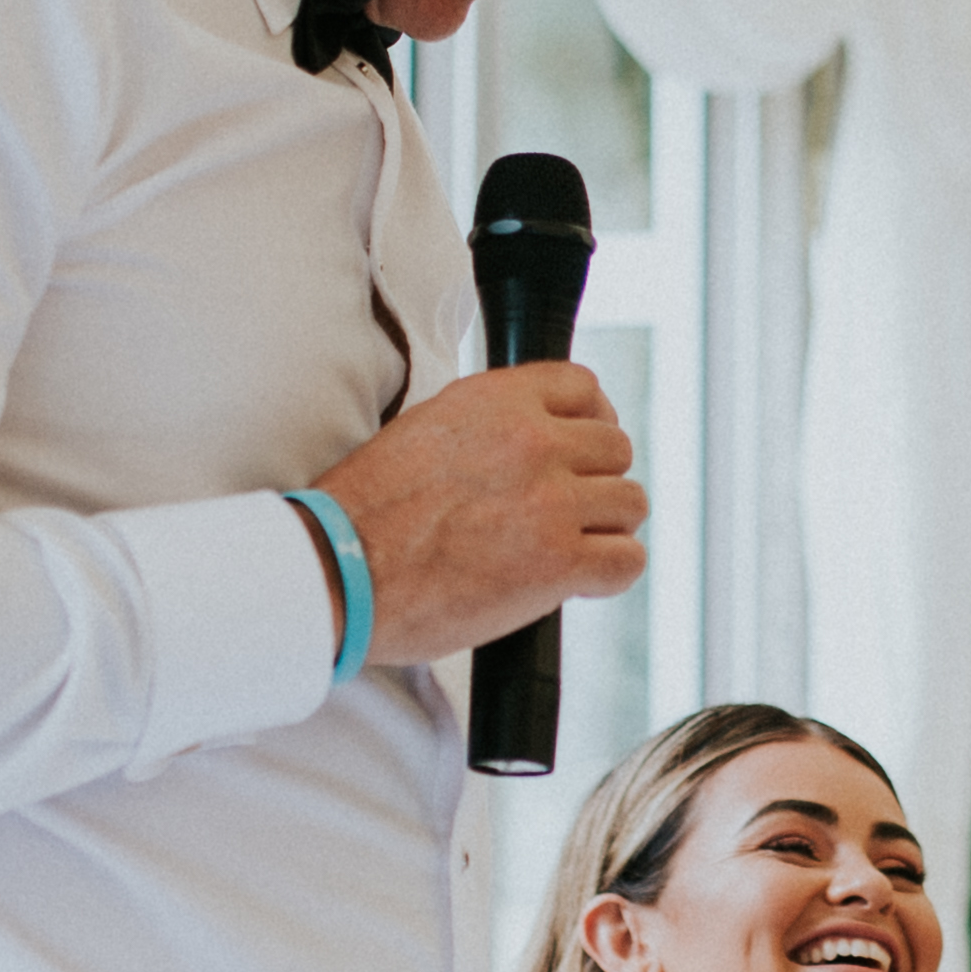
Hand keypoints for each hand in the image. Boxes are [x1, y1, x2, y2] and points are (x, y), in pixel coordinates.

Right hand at [320, 363, 646, 665]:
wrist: (340, 570)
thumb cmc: (366, 514)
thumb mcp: (426, 430)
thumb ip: (487, 427)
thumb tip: (528, 438)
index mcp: (497, 400)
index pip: (586, 389)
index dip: (591, 425)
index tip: (579, 453)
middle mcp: (532, 441)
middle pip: (616, 449)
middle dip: (596, 482)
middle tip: (568, 512)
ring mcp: (551, 501)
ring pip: (630, 503)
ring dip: (606, 528)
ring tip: (572, 548)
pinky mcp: (558, 562)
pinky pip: (627, 561)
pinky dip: (608, 575)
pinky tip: (578, 582)